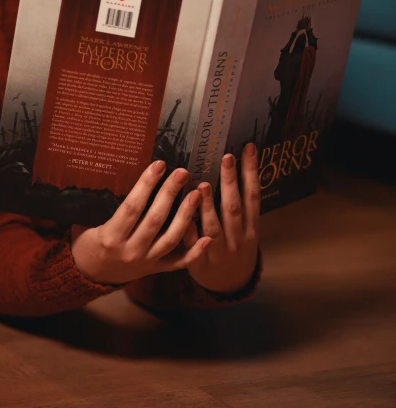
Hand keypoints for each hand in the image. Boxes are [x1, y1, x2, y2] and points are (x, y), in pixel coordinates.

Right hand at [70, 161, 212, 285]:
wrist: (89, 275)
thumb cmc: (87, 241)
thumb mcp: (87, 222)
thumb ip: (104, 204)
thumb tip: (118, 172)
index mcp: (110, 237)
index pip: (132, 206)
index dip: (146, 184)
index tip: (159, 165)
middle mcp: (130, 250)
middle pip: (155, 219)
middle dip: (170, 193)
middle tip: (183, 173)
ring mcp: (146, 262)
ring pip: (171, 238)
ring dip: (186, 215)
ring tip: (197, 193)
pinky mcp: (156, 269)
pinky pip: (178, 262)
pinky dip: (194, 252)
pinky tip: (208, 237)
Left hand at [183, 142, 259, 293]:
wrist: (231, 285)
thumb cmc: (237, 247)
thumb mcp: (246, 227)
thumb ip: (239, 203)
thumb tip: (231, 165)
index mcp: (251, 227)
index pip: (253, 195)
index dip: (251, 171)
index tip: (246, 148)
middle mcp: (238, 238)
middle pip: (234, 207)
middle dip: (230, 182)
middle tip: (225, 158)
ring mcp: (219, 251)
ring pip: (213, 228)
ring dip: (208, 207)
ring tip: (202, 185)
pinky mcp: (200, 263)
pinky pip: (192, 246)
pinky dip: (188, 231)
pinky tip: (182, 216)